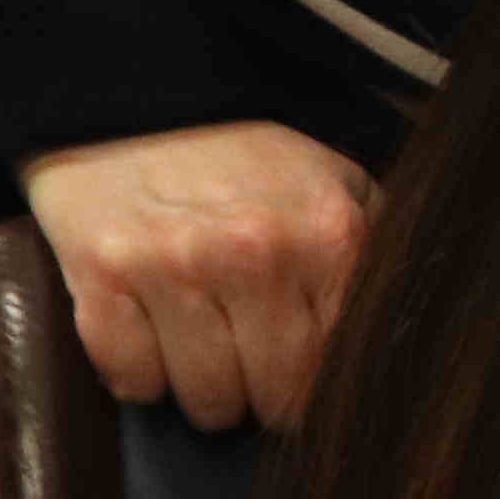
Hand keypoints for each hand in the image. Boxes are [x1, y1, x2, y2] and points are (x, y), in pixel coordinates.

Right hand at [19, 120, 377, 427]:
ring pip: (205, 403)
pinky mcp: (102, 276)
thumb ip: (371, 255)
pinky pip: (132, 383)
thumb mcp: (332, 183)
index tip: (304, 382)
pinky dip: (139, 375)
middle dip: (264, 396)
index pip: (338, 369)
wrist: (136, 95)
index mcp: (327, 234)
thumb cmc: (243, 154)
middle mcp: (255, 254)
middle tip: (251, 362)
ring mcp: (174, 267)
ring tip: (203, 342)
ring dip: (204, 389)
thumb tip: (397, 337)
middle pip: (272, 399)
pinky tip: (151, 333)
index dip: (319, 388)